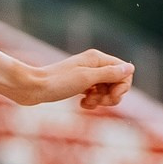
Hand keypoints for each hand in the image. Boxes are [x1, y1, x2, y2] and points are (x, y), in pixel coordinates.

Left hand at [18, 50, 132, 110]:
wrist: (32, 88)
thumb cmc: (58, 83)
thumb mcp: (87, 79)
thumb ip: (109, 74)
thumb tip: (130, 68)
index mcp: (97, 59)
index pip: (124, 72)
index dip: (122, 87)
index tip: (111, 96)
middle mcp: (93, 64)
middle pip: (117, 82)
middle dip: (111, 95)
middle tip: (99, 102)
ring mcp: (86, 74)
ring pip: (106, 89)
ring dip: (101, 100)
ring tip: (87, 103)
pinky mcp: (78, 84)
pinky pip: (94, 93)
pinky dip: (92, 101)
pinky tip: (82, 104)